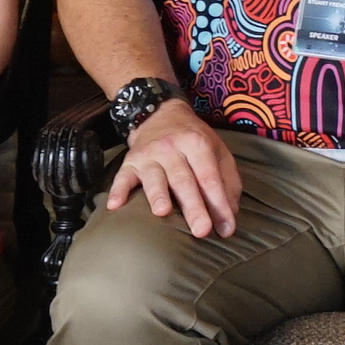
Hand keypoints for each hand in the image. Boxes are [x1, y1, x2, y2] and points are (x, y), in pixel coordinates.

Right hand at [103, 101, 242, 238]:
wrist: (160, 114)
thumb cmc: (193, 140)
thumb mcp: (217, 150)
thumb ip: (227, 180)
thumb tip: (230, 213)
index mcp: (197, 144)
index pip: (210, 177)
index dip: (218, 203)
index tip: (226, 229)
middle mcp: (173, 148)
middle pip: (184, 180)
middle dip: (193, 206)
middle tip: (201, 230)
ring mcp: (149, 155)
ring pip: (154, 177)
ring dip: (157, 194)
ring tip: (161, 212)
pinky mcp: (130, 162)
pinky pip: (122, 177)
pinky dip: (118, 190)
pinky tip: (114, 205)